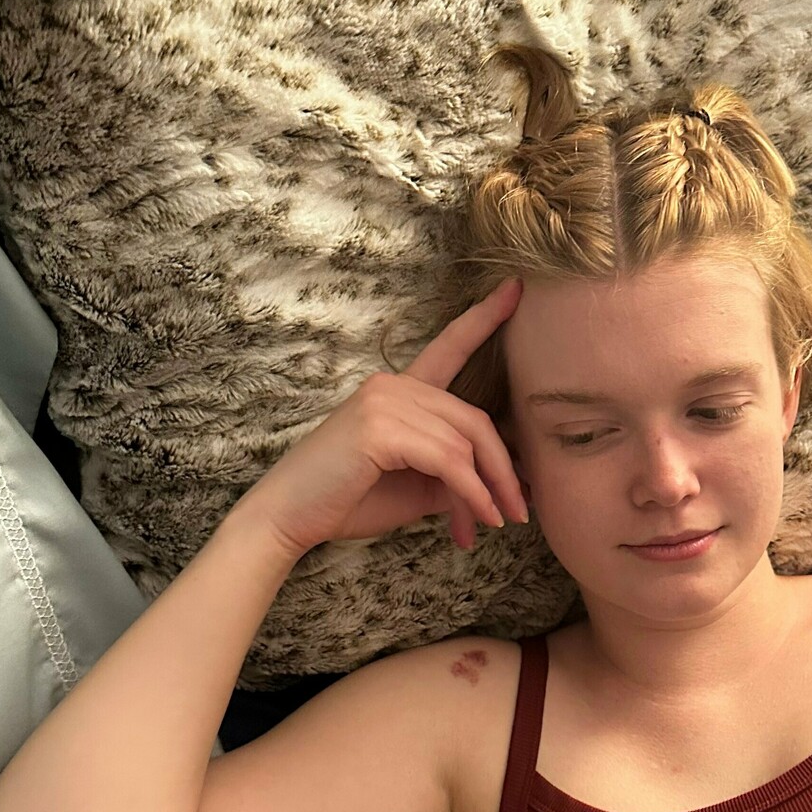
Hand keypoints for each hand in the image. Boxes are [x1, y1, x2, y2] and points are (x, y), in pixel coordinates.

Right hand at [240, 278, 527, 559]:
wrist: (290, 518)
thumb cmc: (349, 501)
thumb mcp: (417, 486)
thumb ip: (456, 475)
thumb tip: (507, 484)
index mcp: (400, 391)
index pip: (448, 347)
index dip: (483, 318)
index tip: (516, 289)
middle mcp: (393, 384)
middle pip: (474, 418)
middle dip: (504, 469)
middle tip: (521, 510)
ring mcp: (384, 400)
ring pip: (464, 443)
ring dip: (488, 490)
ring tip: (497, 523)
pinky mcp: (379, 427)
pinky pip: (448, 460)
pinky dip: (471, 493)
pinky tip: (478, 520)